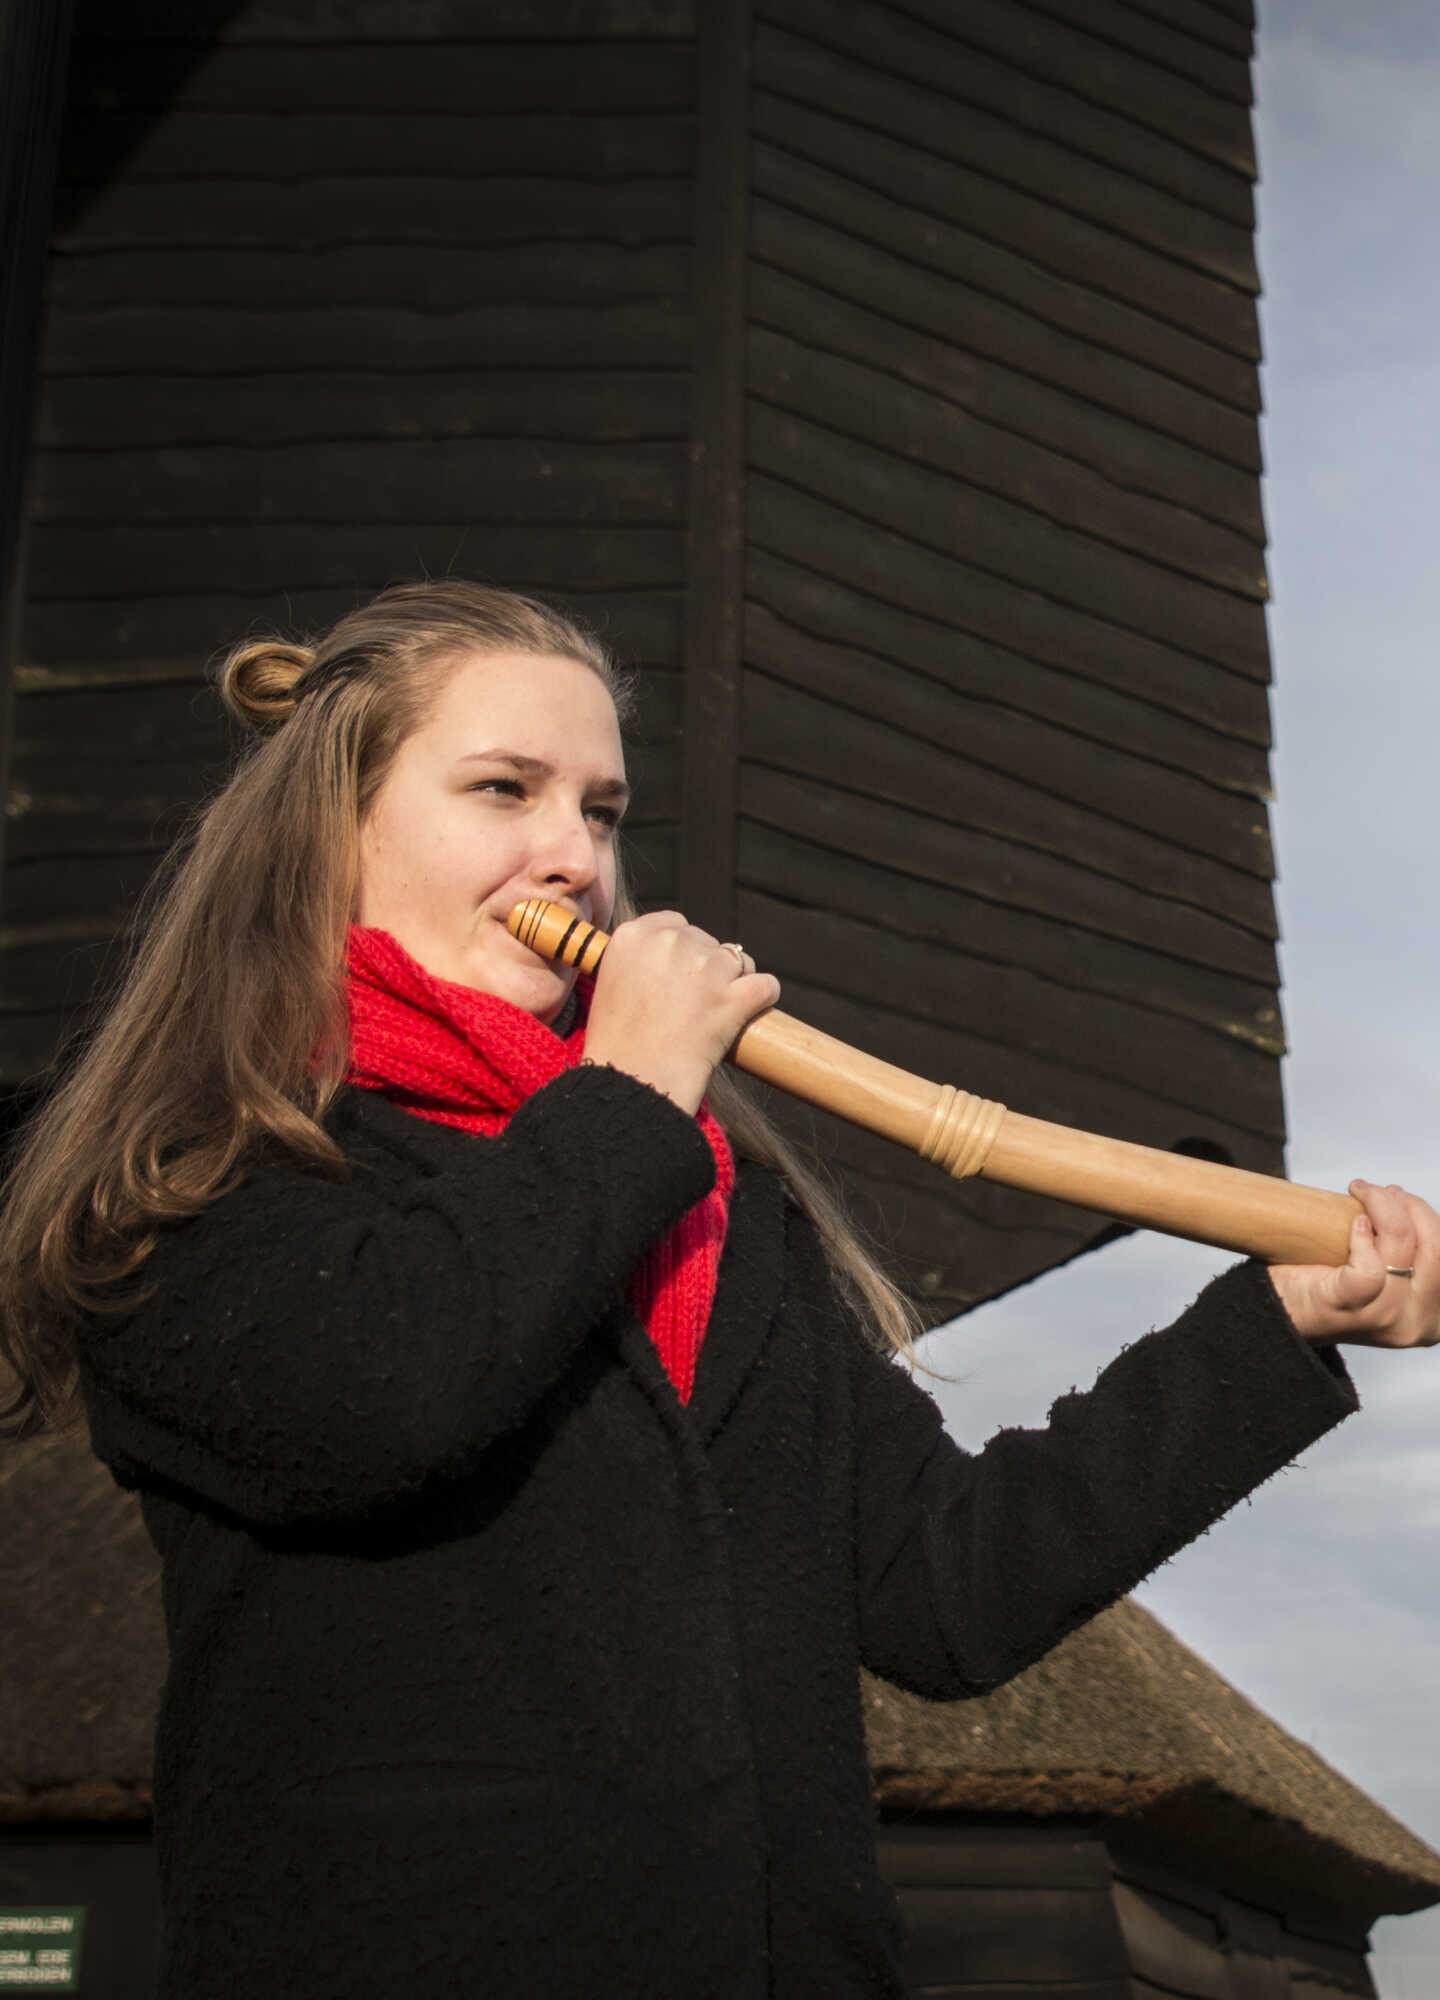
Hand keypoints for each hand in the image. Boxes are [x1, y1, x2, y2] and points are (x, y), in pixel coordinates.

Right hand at [581, 911, 780, 1114]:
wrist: (631, 1085)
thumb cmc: (616, 1046)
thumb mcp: (610, 986)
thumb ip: (639, 960)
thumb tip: (672, 958)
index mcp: (634, 936)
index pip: (675, 923)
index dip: (682, 949)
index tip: (678, 975)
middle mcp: (670, 942)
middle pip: (708, 941)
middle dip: (708, 967)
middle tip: (695, 1003)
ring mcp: (705, 968)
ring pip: (740, 959)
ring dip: (736, 981)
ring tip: (719, 1010)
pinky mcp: (733, 997)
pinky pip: (766, 984)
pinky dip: (763, 997)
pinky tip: (752, 1011)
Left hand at [1267, 1180, 1439, 1345]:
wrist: (1281, 1311)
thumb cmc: (1330, 1286)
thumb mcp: (1385, 1274)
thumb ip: (1403, 1251)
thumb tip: (1400, 1197)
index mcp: (1434, 1314)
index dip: (1428, 1217)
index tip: (1401, 1198)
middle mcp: (1418, 1322)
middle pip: (1435, 1247)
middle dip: (1409, 1206)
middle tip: (1378, 1191)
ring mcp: (1385, 1318)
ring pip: (1402, 1245)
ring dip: (1383, 1205)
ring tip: (1362, 1192)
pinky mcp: (1350, 1308)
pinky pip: (1369, 1268)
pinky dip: (1361, 1236)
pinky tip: (1353, 1223)